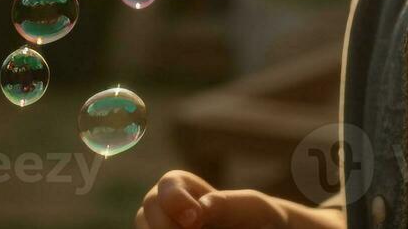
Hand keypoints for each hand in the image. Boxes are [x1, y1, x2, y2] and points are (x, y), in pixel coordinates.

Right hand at [135, 170, 294, 228]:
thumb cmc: (261, 218)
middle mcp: (169, 209)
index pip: (168, 183)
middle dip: (164, 224)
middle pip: (147, 209)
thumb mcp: (253, 207)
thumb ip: (226, 204)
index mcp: (188, 188)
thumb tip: (197, 211)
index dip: (175, 200)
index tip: (196, 220)